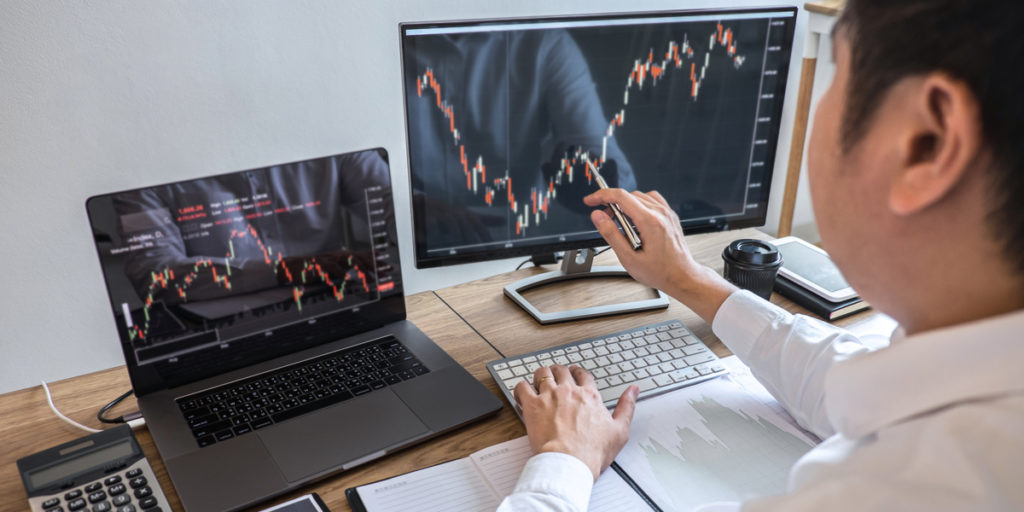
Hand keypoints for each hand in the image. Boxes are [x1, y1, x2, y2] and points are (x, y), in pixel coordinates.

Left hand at [513, 365, 637, 480]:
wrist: (569, 462)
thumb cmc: (592, 451)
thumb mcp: (620, 430)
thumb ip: (627, 406)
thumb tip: (633, 390)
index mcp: (589, 396)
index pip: (583, 374)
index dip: (578, 372)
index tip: (575, 374)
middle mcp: (569, 391)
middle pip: (562, 370)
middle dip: (559, 371)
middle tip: (556, 376)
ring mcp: (549, 396)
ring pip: (542, 373)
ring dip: (540, 374)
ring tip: (539, 380)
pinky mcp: (532, 406)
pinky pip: (521, 387)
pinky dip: (521, 387)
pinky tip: (523, 393)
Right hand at [583, 188, 736, 322]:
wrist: (682, 276)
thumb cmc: (660, 272)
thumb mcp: (629, 258)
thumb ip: (611, 234)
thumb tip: (598, 217)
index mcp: (649, 221)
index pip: (620, 197)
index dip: (601, 195)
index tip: (591, 200)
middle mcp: (660, 213)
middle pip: (629, 195)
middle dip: (612, 204)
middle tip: (604, 219)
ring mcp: (667, 213)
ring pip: (640, 196)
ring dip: (626, 204)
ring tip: (620, 222)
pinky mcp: (670, 216)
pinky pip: (652, 200)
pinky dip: (639, 204)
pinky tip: (636, 219)